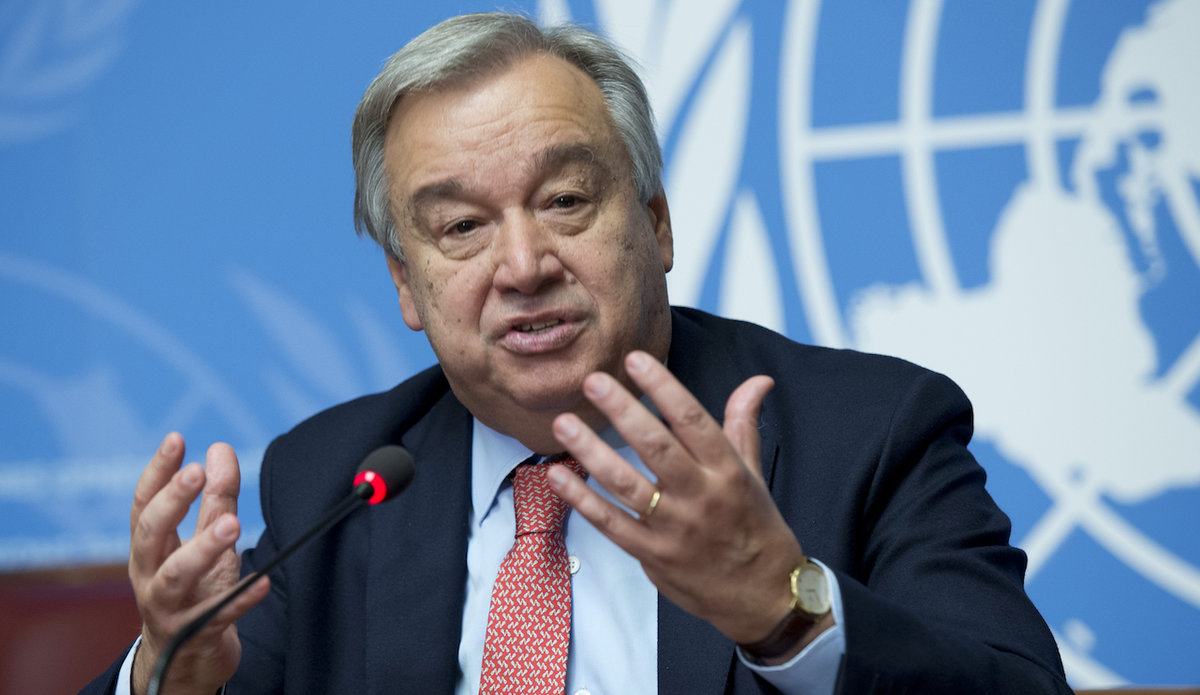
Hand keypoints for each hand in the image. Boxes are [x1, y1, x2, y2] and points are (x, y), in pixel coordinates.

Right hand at [127, 433, 268, 694]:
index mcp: (148, 548)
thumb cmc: (193, 588)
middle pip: (149, 534)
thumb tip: (220, 449)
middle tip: (197, 472)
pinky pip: (218, 616)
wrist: (183, 658)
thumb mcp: (203, 540)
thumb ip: (215, 497)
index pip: (143, 503)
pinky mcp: (195, 634)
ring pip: (176, 576)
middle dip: (172, 501)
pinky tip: (263, 580)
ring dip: (203, 547)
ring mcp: (168, 606)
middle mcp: (149, 575)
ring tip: (232, 524)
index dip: (157, 470)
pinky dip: (240, 598)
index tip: (177, 439)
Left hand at [547, 350, 817, 649]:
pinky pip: (612, 525)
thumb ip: (742, 423)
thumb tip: (757, 380)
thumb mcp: (754, 473)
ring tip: (564, 424)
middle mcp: (702, 497)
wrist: (764, 596)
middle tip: (593, 382)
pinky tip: (558, 476)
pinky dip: (583, 501)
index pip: (692, 420)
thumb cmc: (756, 527)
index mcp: (727, 471)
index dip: (663, 387)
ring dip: (592, 453)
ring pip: (627, 485)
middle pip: (657, 448)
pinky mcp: (654, 556)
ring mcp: (675, 529)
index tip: (636, 359)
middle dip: (623, 412)